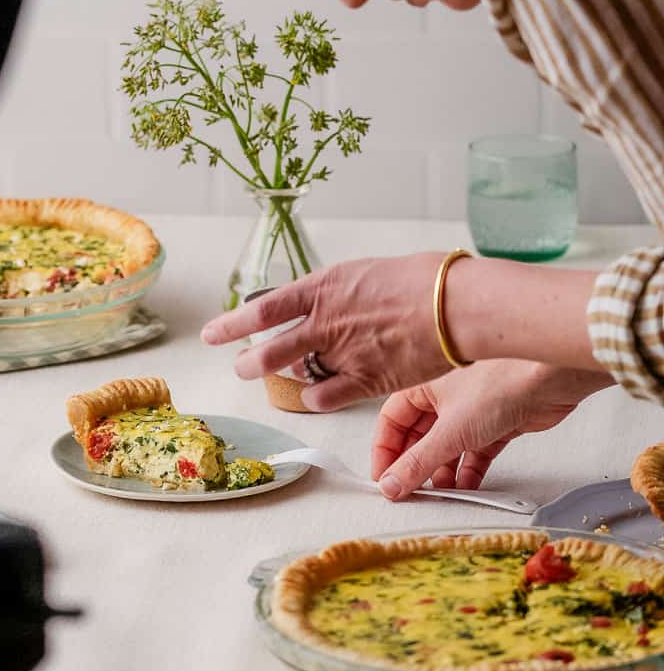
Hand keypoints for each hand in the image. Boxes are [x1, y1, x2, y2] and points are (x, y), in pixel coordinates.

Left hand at [201, 253, 451, 411]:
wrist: (454, 303)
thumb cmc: (424, 279)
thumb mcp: (370, 272)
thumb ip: (344, 291)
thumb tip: (336, 302)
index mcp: (324, 287)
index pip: (265, 308)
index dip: (235, 323)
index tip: (215, 332)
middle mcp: (325, 321)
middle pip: (271, 347)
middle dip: (249, 360)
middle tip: (239, 365)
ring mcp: (343, 352)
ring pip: (295, 371)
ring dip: (279, 376)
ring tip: (271, 377)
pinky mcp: (365, 379)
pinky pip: (325, 396)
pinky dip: (314, 398)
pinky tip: (311, 397)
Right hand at [371, 359, 597, 499]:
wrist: (549, 378)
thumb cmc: (500, 382)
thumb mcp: (450, 431)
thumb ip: (419, 463)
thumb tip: (392, 484)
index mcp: (423, 387)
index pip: (392, 422)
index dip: (386, 451)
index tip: (384, 479)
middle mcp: (445, 397)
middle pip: (419, 437)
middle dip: (416, 465)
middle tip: (412, 491)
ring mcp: (471, 411)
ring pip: (448, 447)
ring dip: (443, 472)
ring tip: (441, 494)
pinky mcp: (496, 424)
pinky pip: (475, 452)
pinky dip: (470, 470)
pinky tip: (467, 487)